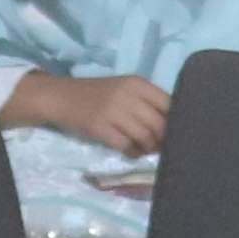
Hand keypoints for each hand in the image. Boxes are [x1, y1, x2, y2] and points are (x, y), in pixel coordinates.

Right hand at [4, 70, 172, 155]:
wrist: (63, 97)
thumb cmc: (98, 94)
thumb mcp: (124, 89)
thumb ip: (147, 101)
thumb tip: (174, 124)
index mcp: (137, 83)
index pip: (169, 104)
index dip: (175, 121)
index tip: (173, 131)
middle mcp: (128, 95)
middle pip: (159, 124)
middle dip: (163, 139)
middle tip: (158, 145)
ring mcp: (113, 111)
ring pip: (145, 137)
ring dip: (148, 148)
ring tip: (144, 149)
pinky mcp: (100, 128)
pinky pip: (126, 146)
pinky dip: (133, 153)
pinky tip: (131, 152)